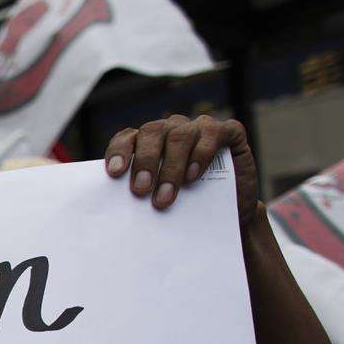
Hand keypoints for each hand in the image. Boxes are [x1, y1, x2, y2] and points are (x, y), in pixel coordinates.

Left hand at [104, 114, 257, 226]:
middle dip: (145, 162)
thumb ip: (143, 194)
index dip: (119, 152)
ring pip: (180, 134)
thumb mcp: (160, 199)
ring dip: (171, 167)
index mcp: (148, 141)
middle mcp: (172, 129)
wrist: (229, 215)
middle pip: (152, 132)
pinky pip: (213, 134)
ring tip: (166, 196)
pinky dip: (201, 154)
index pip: (127, 138)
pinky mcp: (229, 132)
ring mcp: (200, 127)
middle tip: (141, 190)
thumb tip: (117, 211)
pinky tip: (193, 175)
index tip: (114, 173)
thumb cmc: (186, 207)